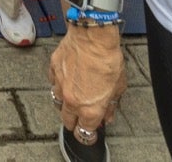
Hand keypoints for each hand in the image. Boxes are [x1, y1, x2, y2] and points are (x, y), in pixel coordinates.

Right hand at [49, 25, 123, 144]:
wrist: (92, 37)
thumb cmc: (107, 59)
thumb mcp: (118, 86)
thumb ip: (111, 105)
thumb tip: (107, 115)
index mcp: (90, 109)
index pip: (85, 132)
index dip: (89, 134)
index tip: (91, 132)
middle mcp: (72, 101)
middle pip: (67, 121)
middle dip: (74, 122)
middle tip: (80, 117)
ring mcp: (60, 86)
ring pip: (58, 103)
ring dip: (65, 103)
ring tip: (73, 97)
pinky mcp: (53, 70)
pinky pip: (53, 83)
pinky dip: (59, 83)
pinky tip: (67, 78)